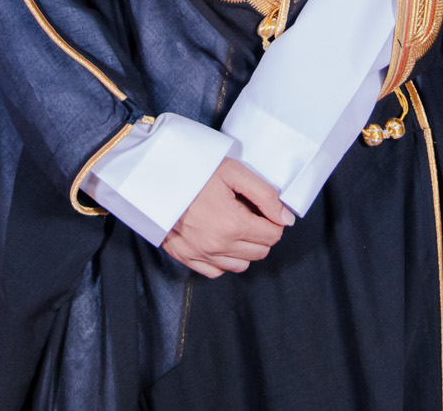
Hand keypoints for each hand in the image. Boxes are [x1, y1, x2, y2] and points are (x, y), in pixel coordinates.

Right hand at [162, 159, 291, 277]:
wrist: (157, 177)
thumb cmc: (196, 171)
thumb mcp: (234, 172)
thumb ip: (265, 195)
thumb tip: (286, 218)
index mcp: (233, 224)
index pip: (272, 235)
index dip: (274, 220)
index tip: (264, 209)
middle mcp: (218, 246)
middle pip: (260, 251)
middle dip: (262, 234)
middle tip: (250, 214)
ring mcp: (201, 254)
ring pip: (241, 265)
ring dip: (245, 248)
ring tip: (235, 226)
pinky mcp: (186, 257)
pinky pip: (216, 271)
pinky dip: (223, 260)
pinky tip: (220, 241)